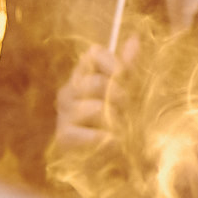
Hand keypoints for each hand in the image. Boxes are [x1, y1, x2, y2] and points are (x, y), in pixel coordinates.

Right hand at [51, 37, 137, 152]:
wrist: (114, 159)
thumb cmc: (121, 120)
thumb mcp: (128, 91)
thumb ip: (127, 67)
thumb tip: (134, 38)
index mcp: (83, 75)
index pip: (92, 54)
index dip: (113, 64)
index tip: (126, 78)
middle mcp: (68, 91)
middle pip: (95, 82)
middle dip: (119, 97)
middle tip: (126, 110)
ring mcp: (64, 114)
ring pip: (95, 108)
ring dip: (115, 122)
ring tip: (119, 130)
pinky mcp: (63, 137)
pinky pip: (91, 134)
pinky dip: (107, 140)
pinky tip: (112, 144)